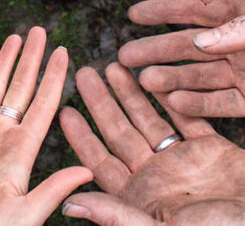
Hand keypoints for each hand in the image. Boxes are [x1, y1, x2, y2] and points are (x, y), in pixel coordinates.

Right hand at [0, 27, 92, 225]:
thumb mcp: (24, 215)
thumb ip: (52, 190)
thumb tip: (87, 171)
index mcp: (21, 151)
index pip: (43, 104)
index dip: (52, 77)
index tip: (62, 52)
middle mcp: (0, 136)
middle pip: (20, 88)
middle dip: (30, 59)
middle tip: (39, 31)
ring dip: (2, 63)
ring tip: (13, 39)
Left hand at [60, 64, 244, 224]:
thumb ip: (116, 215)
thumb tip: (68, 205)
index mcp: (141, 197)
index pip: (101, 161)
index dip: (82, 136)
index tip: (65, 110)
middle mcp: (157, 176)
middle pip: (120, 132)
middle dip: (101, 103)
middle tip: (84, 74)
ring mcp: (183, 161)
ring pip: (149, 119)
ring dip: (130, 93)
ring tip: (112, 66)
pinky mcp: (210, 148)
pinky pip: (186, 116)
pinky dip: (170, 97)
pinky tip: (152, 75)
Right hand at [119, 0, 244, 116]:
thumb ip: (240, 27)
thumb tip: (200, 40)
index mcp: (241, 11)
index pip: (195, 9)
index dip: (163, 10)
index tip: (133, 14)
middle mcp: (238, 43)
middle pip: (189, 46)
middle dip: (155, 50)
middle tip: (124, 56)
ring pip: (201, 76)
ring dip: (172, 79)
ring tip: (145, 81)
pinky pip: (224, 103)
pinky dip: (200, 104)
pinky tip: (174, 102)